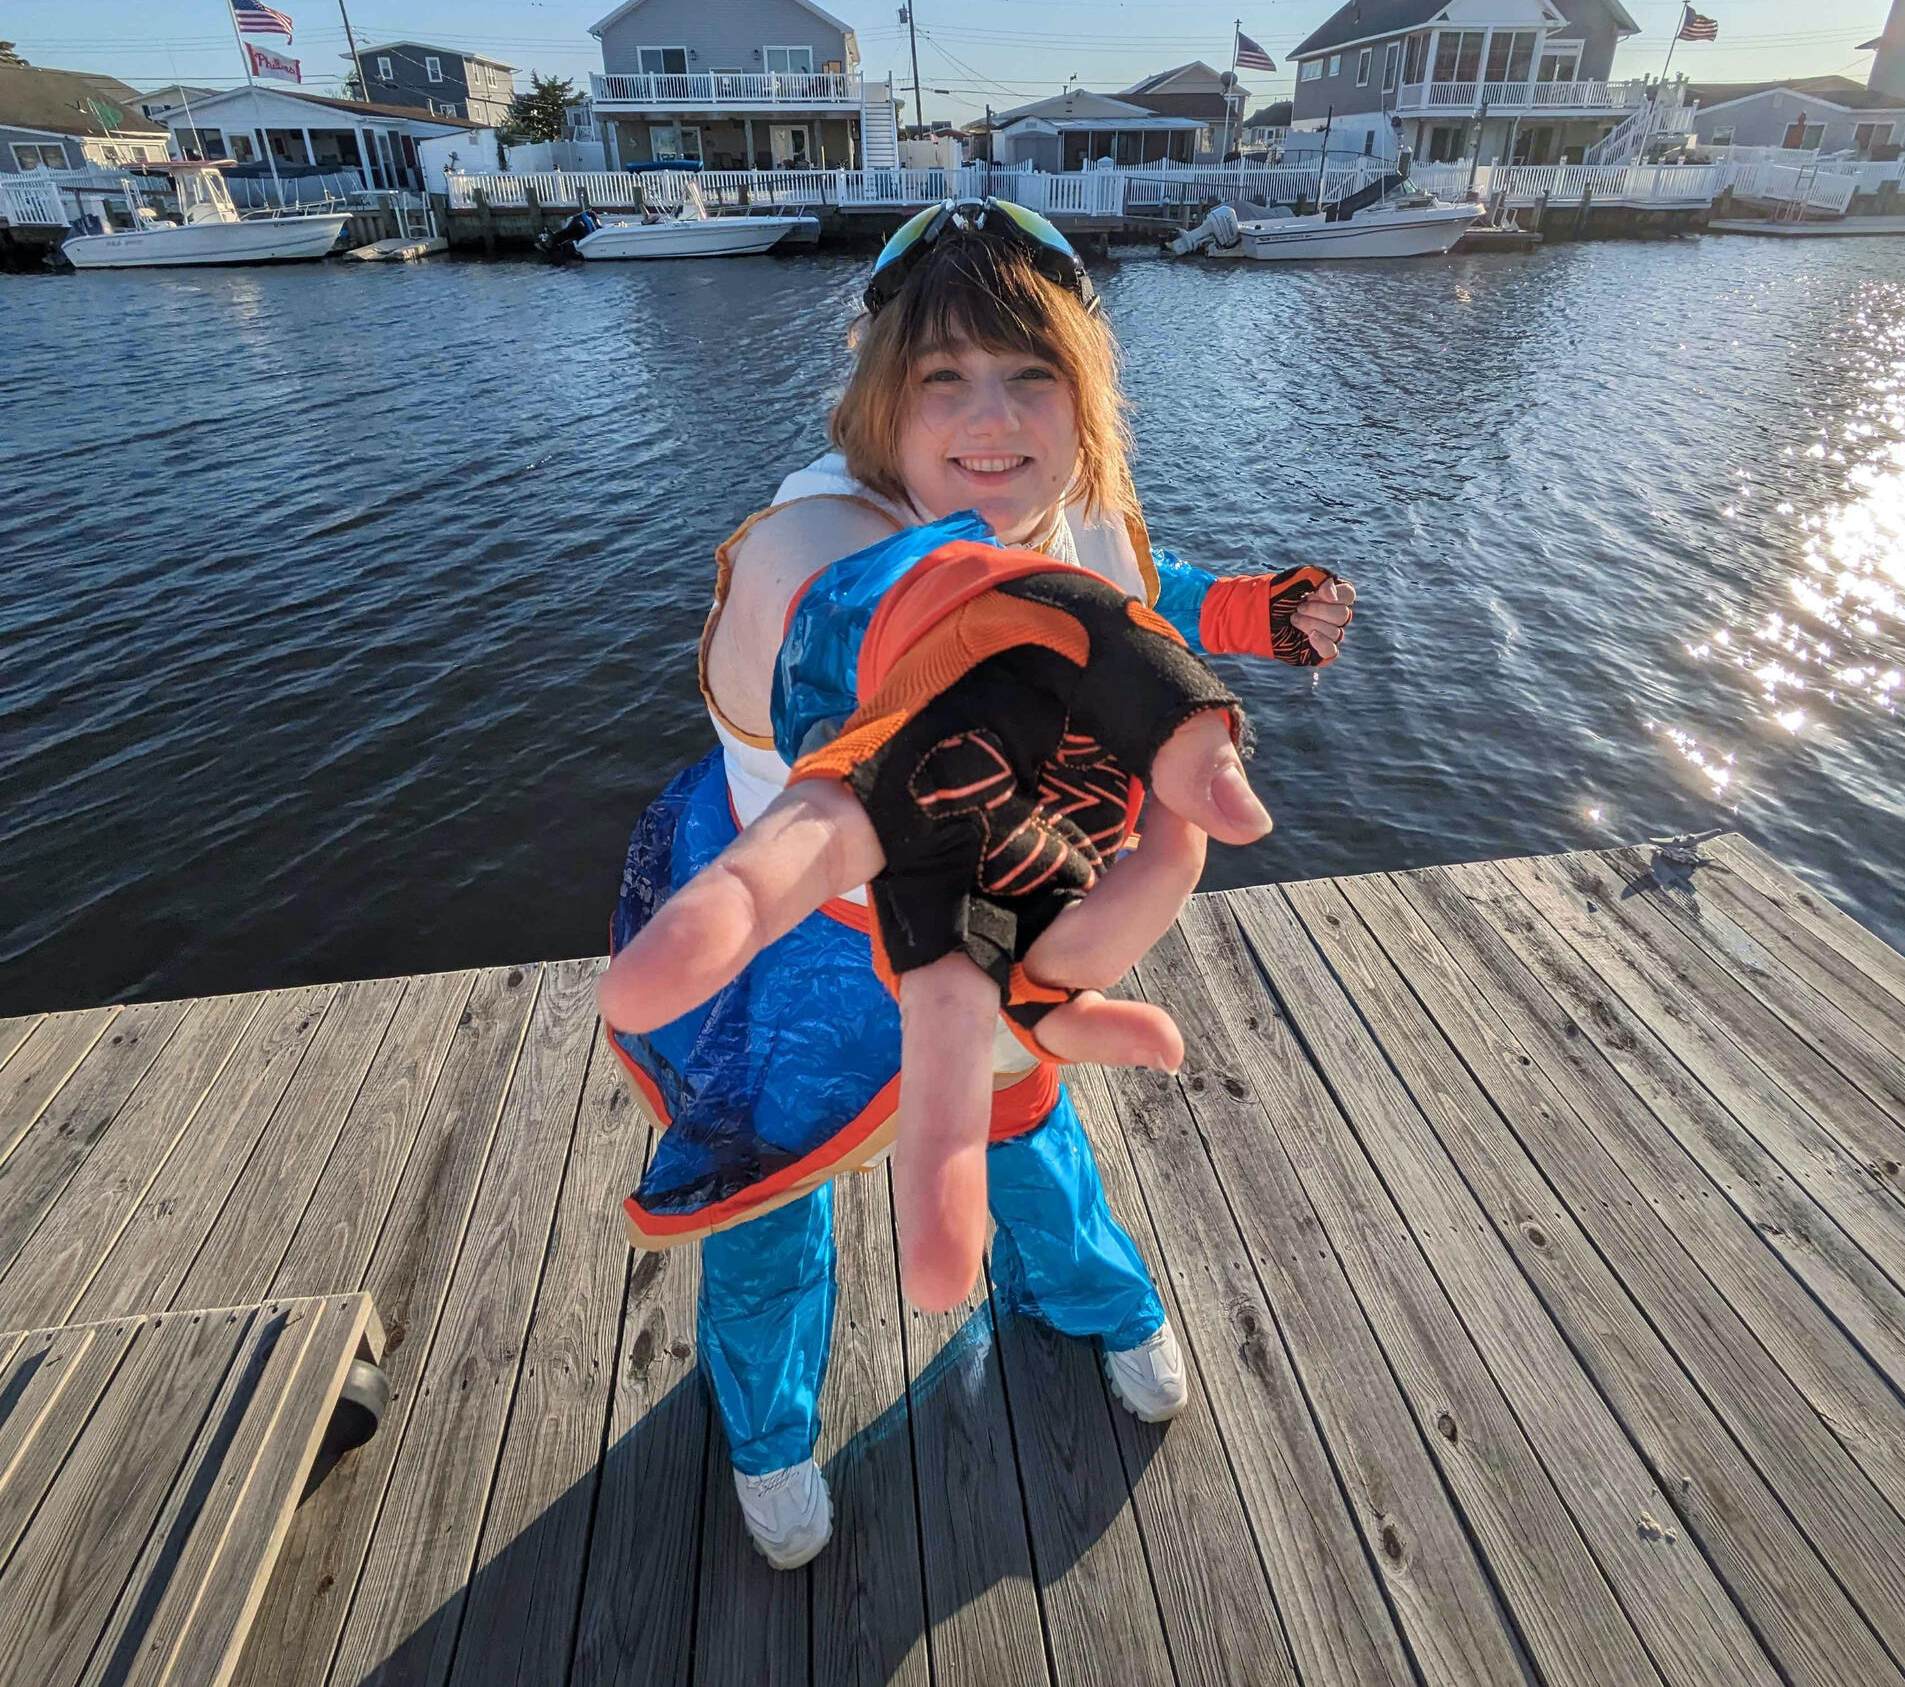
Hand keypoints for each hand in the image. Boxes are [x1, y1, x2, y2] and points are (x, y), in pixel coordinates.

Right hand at [597, 710, 1270, 1311]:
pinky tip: (1155, 1045)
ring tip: (1169, 817)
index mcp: (880, 791)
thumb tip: (1242, 823)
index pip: (792, 860)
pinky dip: (1117, 1029)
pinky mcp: (1038, 956)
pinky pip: (1086, 1012)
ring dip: (1112, 959)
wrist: (1038, 671)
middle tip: (940, 1286)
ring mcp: (990, 933)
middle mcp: (924, 887)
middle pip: (933, 1015)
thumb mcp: (1114, 646)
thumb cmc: (1045, 650)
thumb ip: (1174, 718)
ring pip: (1058, 998)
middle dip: (943, 1142)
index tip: (633, 996)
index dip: (719, 921)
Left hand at [1275, 570, 1356, 665]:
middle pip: (1343, 615)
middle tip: (1298, 607)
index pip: (1349, 595)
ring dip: (1311, 623)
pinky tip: (1310, 635)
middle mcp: (1333, 616)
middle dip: (1318, 610)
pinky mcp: (1317, 651)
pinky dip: (1322, 643)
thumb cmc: (1279, 594)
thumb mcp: (1299, 577)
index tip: (1312, 593)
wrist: (1258, 614)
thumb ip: (1321, 579)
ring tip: (1293, 619)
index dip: (1334, 595)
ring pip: (1336, 632)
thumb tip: (1333, 598)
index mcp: (1333, 596)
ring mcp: (1327, 634)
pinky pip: (1331, 651)